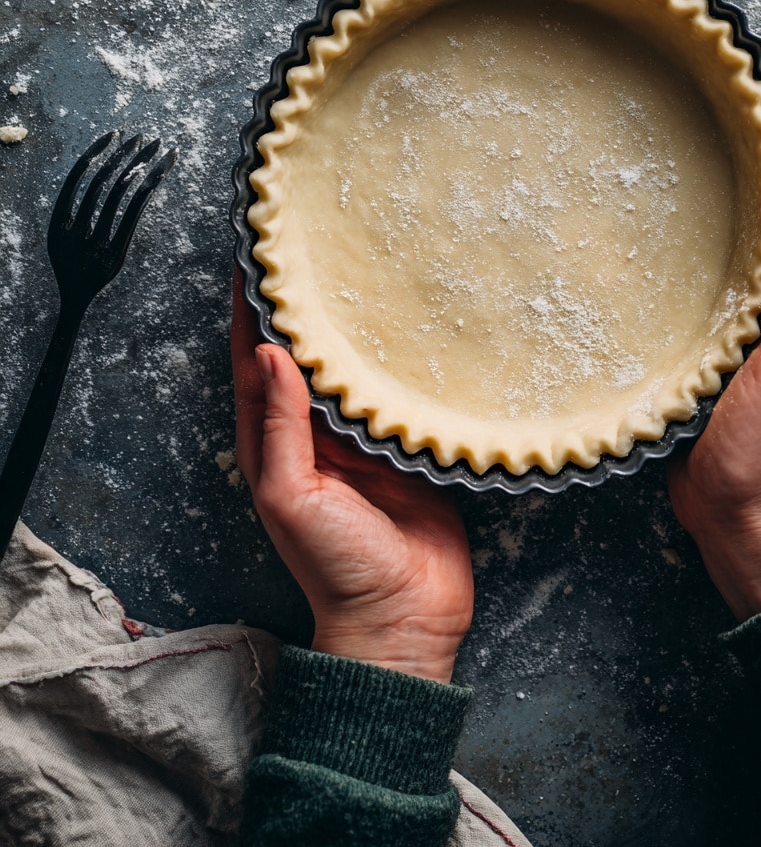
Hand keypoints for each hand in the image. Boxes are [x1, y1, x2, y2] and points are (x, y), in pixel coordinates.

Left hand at [231, 271, 473, 682]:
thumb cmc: (337, 566)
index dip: (249, 309)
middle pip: (302, 352)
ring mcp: (360, 437)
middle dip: (300, 303)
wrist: (404, 616)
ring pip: (348, 365)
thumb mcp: (290, 495)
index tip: (253, 254)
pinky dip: (395, 356)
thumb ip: (280, 425)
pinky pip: (395, 388)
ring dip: (347, 323)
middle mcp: (314, 431)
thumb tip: (269, 351)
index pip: (253, 359)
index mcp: (274, 441)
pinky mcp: (404, 443)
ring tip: (356, 269)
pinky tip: (408, 323)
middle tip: (308, 245)